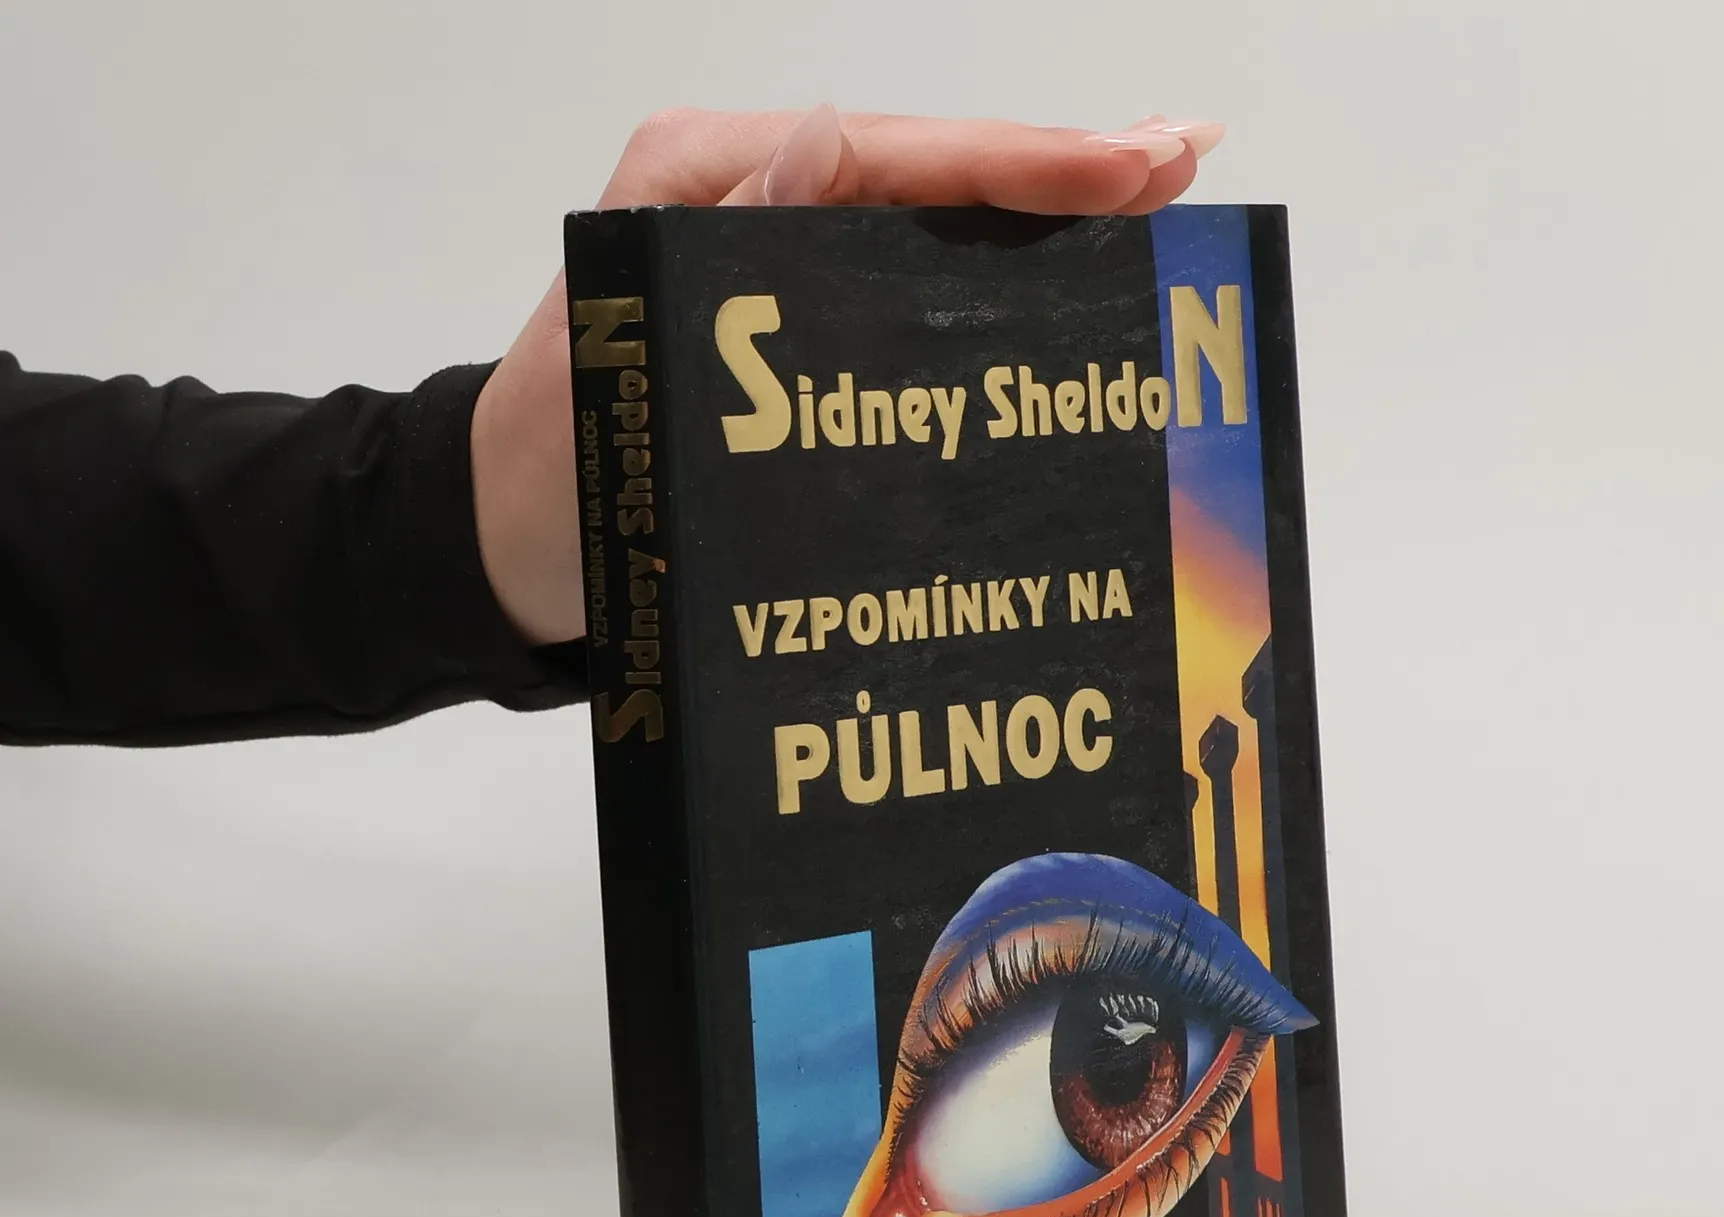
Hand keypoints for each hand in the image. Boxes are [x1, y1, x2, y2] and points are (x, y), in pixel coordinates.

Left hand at [470, 107, 1223, 644]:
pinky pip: (908, 285)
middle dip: (1059, 170)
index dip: (1020, 162)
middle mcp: (750, 199)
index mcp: (703, 180)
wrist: (514, 545)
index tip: (1133, 165)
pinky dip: (994, 281)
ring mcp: (777, 260)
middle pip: (931, 172)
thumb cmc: (555, 471)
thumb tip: (832, 139)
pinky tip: (1070, 284)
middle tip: (1184, 162)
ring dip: (1044, 218)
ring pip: (932, 223)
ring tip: (1158, 204)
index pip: (891, 154)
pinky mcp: (796, 323)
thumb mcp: (622, 363)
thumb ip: (725, 244)